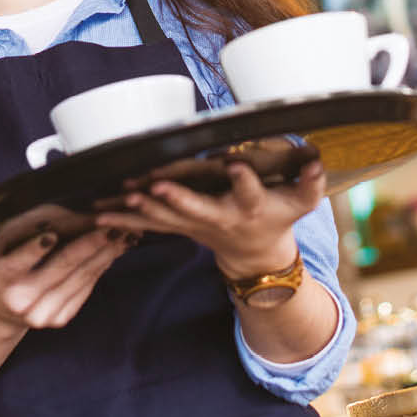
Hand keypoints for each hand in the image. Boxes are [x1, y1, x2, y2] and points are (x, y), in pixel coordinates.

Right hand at [0, 226, 130, 331]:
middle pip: (59, 269)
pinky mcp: (60, 318)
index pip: (16, 264)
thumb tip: (26, 202)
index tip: (51, 233)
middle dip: (87, 244)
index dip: (34, 250)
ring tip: (123, 230)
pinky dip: (103, 265)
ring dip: (104, 252)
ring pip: (80, 278)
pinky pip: (87, 287)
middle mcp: (21, 301)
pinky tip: (116, 247)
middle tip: (109, 222)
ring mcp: (42, 313)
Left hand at [96, 156, 325, 278]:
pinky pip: (147, 225)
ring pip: (164, 218)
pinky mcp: (178, 228)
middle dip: (177, 199)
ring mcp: (196, 226)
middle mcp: (221, 217)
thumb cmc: (280, 217)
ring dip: (141, 210)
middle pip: (197, 209)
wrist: (256, 256)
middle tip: (156, 186)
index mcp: (251, 207)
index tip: (236, 163)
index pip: (249, 191)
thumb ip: (310, 183)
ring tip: (119, 197)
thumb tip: (318, 159)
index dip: (243, 179)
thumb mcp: (301, 203)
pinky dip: (124, 219)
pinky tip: (98, 213)